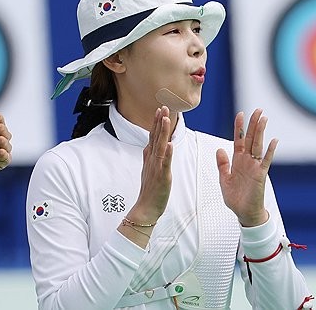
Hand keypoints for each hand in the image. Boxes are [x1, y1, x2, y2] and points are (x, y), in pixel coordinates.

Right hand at [126, 106, 173, 225]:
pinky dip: (167, 153)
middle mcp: (152, 160)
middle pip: (155, 137)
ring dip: (162, 132)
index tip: (159, 110)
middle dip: (159, 122)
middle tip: (162, 107)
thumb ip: (149, 157)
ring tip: (165, 119)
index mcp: (150, 158)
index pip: (153, 136)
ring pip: (160, 146)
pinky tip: (170, 144)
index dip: (156, 123)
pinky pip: (165, 163)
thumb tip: (149, 145)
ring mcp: (156, 167)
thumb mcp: (148, 170)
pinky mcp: (162, 176)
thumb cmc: (149, 191)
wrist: (145, 208)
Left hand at [216, 109, 275, 227]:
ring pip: (258, 145)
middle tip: (258, 110)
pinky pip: (266, 160)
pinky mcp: (260, 175)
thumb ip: (222, 164)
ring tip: (264, 118)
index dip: (239, 127)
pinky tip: (273, 140)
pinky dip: (270, 150)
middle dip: (253, 124)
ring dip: (261, 132)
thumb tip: (219, 149)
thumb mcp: (224, 180)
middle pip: (251, 138)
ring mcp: (255, 166)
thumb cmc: (235, 198)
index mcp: (238, 160)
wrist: (244, 213)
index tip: (240, 113)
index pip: (239, 140)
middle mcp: (247, 161)